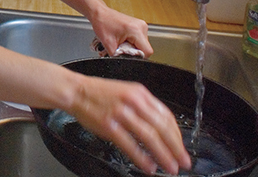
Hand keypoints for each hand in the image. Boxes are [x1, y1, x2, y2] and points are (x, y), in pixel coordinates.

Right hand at [69, 73, 190, 174]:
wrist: (75, 90)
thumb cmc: (99, 93)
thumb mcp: (126, 92)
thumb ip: (143, 107)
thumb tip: (160, 129)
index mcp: (140, 93)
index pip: (166, 116)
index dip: (177, 135)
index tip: (181, 148)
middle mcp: (133, 101)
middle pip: (162, 127)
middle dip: (176, 148)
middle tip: (183, 162)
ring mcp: (121, 113)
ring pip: (149, 137)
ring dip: (163, 155)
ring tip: (170, 167)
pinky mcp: (108, 124)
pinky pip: (130, 144)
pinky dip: (142, 157)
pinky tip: (149, 166)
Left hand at [89, 5, 153, 58]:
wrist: (99, 14)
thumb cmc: (102, 24)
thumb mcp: (109, 44)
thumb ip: (119, 56)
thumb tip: (124, 64)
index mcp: (136, 30)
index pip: (147, 51)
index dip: (137, 57)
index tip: (127, 54)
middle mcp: (142, 27)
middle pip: (145, 48)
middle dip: (133, 51)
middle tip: (121, 46)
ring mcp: (141, 25)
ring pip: (142, 45)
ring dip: (132, 46)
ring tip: (121, 41)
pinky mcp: (138, 26)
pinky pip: (139, 40)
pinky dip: (131, 42)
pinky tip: (123, 39)